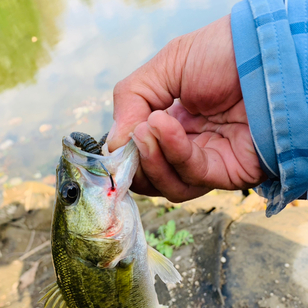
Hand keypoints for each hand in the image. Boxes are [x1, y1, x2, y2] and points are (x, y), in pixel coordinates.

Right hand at [107, 15, 265, 201]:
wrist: (264, 50)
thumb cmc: (220, 52)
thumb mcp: (164, 68)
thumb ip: (131, 102)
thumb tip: (112, 145)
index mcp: (173, 126)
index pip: (142, 158)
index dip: (126, 158)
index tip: (114, 147)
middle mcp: (189, 149)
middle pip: (153, 180)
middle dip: (137, 165)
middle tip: (132, 138)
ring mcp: (209, 163)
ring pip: (170, 187)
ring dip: (153, 162)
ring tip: (148, 128)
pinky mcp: (229, 172)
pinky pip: (193, 175)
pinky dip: (174, 153)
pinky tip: (165, 127)